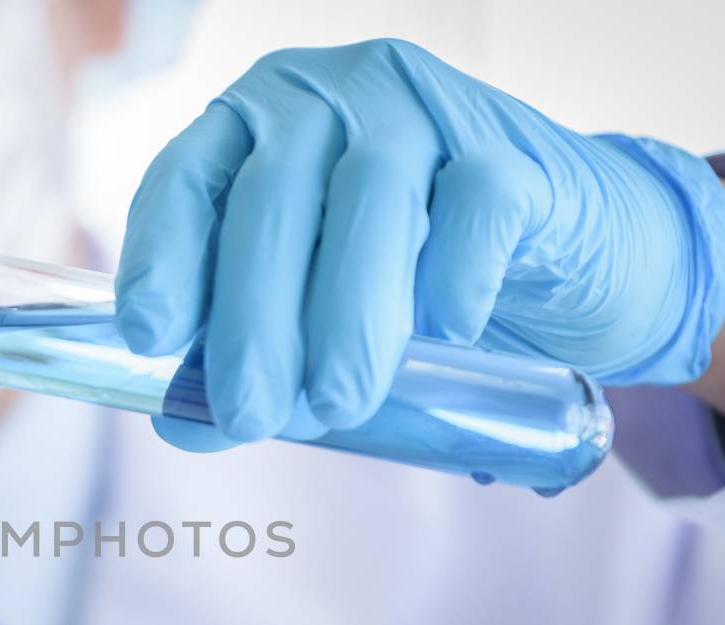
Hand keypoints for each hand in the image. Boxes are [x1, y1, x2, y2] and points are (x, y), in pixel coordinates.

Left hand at [116, 39, 724, 450]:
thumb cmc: (418, 286)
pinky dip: (454, 276)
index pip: (185, 181)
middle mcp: (329, 100)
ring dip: (345, 316)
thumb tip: (180, 424)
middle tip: (249, 414)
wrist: (571, 260)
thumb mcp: (316, 316)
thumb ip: (251, 357)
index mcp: (255, 132)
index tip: (153, 339)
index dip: (162, 259)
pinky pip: (475, 207)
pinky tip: (449, 331)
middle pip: (270, 201)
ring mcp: (422, 111)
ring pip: (367, 202)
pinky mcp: (511, 148)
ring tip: (336, 403)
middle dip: (253, 319)